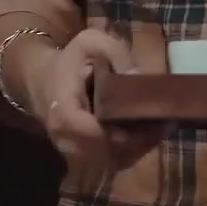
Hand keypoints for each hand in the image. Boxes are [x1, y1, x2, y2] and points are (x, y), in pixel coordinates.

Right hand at [30, 28, 167, 182]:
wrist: (42, 79)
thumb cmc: (69, 60)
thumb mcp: (91, 42)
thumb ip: (116, 53)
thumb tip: (137, 77)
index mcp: (64, 113)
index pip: (95, 135)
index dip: (126, 134)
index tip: (151, 120)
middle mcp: (66, 140)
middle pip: (108, 154)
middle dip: (139, 141)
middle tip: (164, 123)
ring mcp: (72, 152)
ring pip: (111, 162)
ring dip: (137, 148)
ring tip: (159, 128)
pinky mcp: (81, 157)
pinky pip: (110, 163)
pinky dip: (130, 152)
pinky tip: (147, 135)